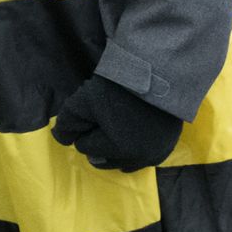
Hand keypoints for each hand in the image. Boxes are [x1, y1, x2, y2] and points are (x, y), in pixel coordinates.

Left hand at [51, 74, 183, 171]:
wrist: (158, 70)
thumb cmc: (118, 85)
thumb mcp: (85, 99)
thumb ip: (68, 122)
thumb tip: (61, 140)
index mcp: (119, 148)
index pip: (85, 147)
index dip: (84, 130)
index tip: (92, 113)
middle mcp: (140, 157)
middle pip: (105, 158)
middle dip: (99, 142)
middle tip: (104, 118)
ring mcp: (157, 152)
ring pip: (124, 162)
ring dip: (115, 149)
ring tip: (117, 125)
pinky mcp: (169, 146)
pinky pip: (144, 158)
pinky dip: (134, 151)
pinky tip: (132, 134)